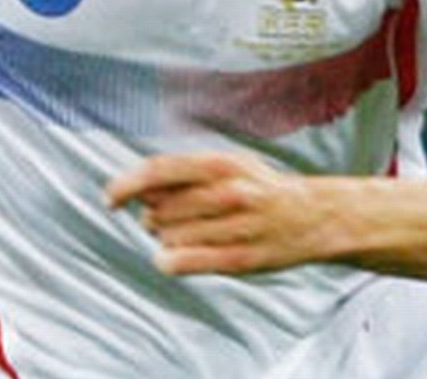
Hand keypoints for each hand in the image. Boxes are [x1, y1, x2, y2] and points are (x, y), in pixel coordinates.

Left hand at [104, 151, 338, 275]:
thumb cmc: (261, 188)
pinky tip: (168, 258)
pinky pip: (184, 262)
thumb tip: (138, 189)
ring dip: (166, 239)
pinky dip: (167, 261)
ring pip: (168, 237)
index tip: (111, 200)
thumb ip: (185, 173)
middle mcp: (229, 193)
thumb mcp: (229, 164)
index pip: (158, 171)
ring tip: (188, 234)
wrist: (315, 216)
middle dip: (153, 217)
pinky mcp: (241, 259)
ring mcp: (237, 227)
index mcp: (222, 164)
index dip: (126, 185)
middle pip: (159, 209)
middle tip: (169, 219)